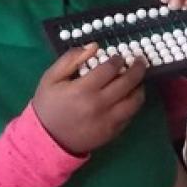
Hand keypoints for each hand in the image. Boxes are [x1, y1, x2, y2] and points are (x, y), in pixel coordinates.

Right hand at [32, 44, 148, 154]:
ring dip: (140, 87)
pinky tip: (129, 97)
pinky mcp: (112, 133)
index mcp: (83, 90)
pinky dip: (133, 104)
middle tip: (140, 61)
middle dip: (137, 68)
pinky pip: (130, 116)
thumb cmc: (48, 106)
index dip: (118, 60)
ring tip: (138, 81)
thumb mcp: (51, 78)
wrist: (47, 140)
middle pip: (128, 83)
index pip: (110, 69)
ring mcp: (109, 121)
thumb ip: (71, 59)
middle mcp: (100, 105)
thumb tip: (94, 46)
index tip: (118, 57)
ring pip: (135, 101)